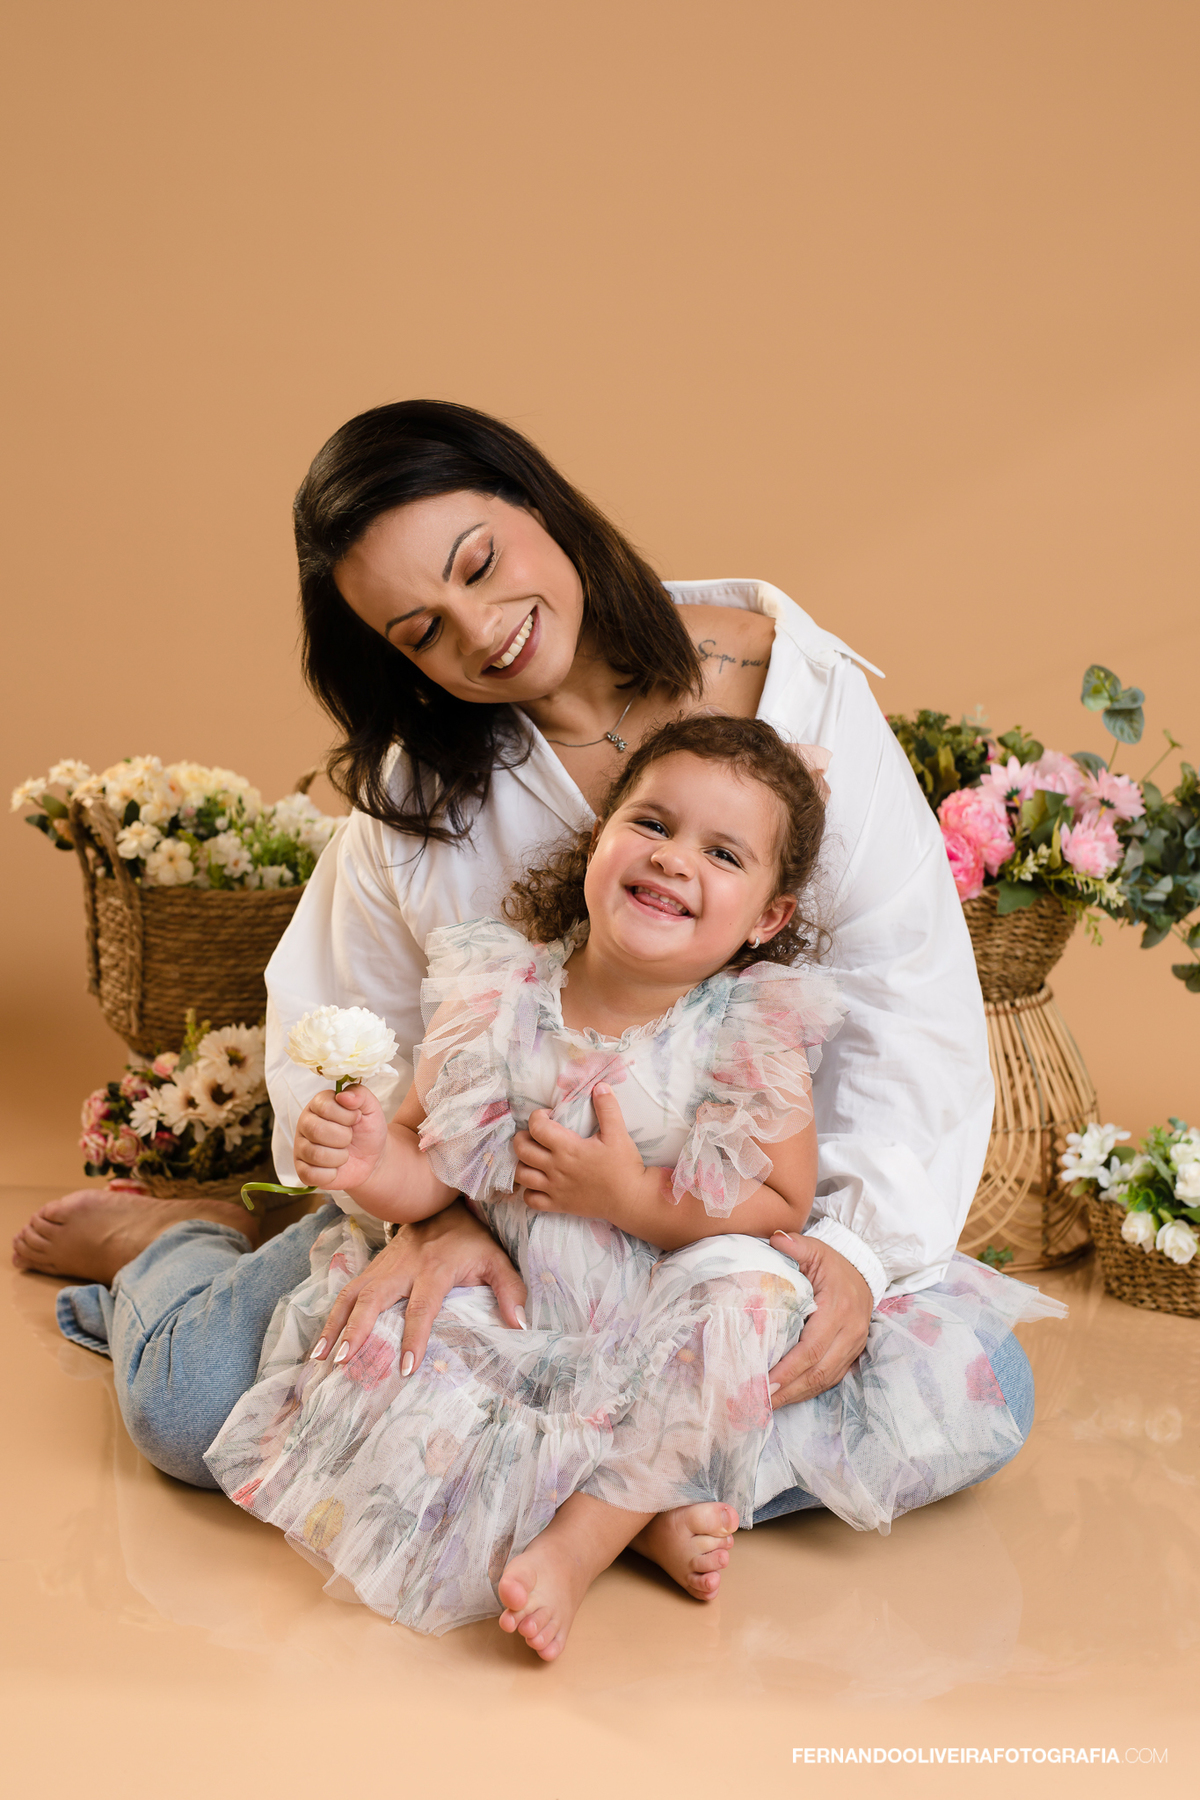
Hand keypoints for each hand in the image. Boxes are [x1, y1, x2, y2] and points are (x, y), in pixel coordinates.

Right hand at [294, 1085, 386, 1191]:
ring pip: (315, 1154)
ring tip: (344, 1153)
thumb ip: (360, 1094)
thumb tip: (343, 1096)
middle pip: (317, 1130)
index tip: (356, 1119)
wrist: (372, 1159)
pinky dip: (330, 1174)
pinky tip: (336, 1169)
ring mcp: (301, 1147)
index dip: (346, 1116)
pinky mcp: (302, 1170)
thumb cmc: (367, 1130)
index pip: (324, 1107)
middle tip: (349, 1138)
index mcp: (319, 1104)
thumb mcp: (371, 1108)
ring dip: (340, 1157)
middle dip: (343, 1138)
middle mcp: (305, 1124)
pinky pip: (310, 1174)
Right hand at [309, 1199, 527, 1372]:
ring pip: (352, 1295)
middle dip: (357, 1330)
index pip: (422, 1306)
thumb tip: (519, 1325)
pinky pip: (345, 1292)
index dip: (414, 1336)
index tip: (406, 1367)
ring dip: (334, 1326)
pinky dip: (330, 1317)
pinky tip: (320, 1344)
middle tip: (343, 1362)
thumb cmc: (470, 1239)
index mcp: (435, 1269)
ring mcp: (382, 1267)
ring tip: (319, 1358)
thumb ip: (510, 1289)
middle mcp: (403, 1268)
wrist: (441, 1204)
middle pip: (374, 1299)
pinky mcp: (371, 1268)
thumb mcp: (496, 1259)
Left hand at [514, 1084, 645, 1221]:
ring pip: (521, 1175)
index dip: (537, 1116)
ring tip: (533, 1157)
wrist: (631, 1199)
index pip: (537, 1127)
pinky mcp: (558, 1205)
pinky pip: (530, 1200)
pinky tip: (538, 1183)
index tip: (548, 1115)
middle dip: (522, 1137)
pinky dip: (528, 1191)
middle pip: (522, 1150)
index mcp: (568, 1148)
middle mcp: (556, 1168)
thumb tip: (599, 1086)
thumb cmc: (624, 1166)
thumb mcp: (618, 1133)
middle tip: (534, 1134)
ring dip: (522, 1163)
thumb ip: (607, 1108)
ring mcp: (554, 1188)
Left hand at [765, 1234, 872, 1405]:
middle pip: (818, 1372)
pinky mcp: (852, 1354)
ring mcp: (853, 1346)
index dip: (789, 1369)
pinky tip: (787, 1397)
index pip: (812, 1347)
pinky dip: (808, 1390)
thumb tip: (775, 1239)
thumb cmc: (834, 1263)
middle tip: (759, 1402)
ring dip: (797, 1395)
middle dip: (789, 1390)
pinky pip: (830, 1379)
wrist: (865, 1271)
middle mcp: (850, 1332)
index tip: (765, 1383)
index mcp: (839, 1309)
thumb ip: (796, 1245)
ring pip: (825, 1380)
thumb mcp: (816, 1249)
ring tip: (767, 1406)